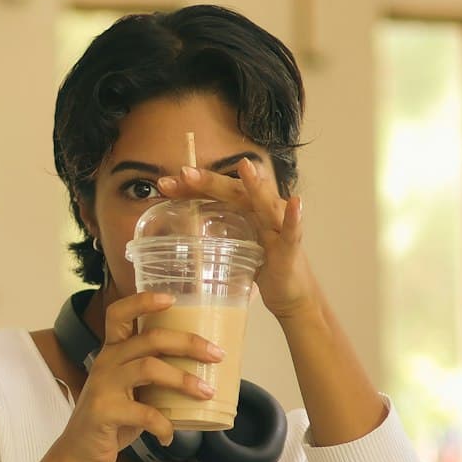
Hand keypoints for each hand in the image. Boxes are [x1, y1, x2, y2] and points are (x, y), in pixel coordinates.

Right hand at [40, 290, 223, 461]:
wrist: (78, 454)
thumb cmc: (111, 420)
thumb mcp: (129, 391)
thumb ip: (152, 378)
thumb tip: (202, 373)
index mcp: (112, 352)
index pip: (120, 314)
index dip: (144, 301)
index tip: (172, 298)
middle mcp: (106, 363)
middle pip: (149, 338)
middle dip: (188, 342)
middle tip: (216, 354)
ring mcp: (103, 386)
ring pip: (149, 368)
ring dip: (183, 380)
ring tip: (206, 393)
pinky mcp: (104, 412)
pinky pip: (145, 413)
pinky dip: (164, 426)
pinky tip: (170, 436)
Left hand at [160, 161, 315, 320]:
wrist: (291, 295)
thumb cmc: (262, 267)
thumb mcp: (232, 248)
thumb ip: (211, 236)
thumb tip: (177, 232)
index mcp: (244, 211)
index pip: (216, 193)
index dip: (191, 187)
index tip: (164, 184)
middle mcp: (262, 212)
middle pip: (235, 192)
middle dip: (209, 182)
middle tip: (184, 172)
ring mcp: (277, 228)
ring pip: (264, 203)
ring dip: (255, 185)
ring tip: (245, 166)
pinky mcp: (290, 249)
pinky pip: (292, 232)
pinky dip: (294, 218)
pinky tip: (296, 203)